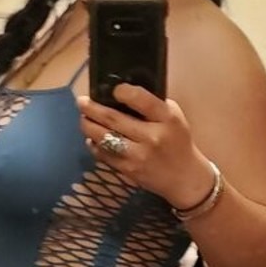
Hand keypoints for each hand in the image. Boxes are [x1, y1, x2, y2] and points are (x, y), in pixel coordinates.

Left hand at [78, 84, 214, 207]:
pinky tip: (91, 138)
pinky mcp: (128, 170)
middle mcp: (151, 137)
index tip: (112, 89)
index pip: (142, 100)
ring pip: (104, 138)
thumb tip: (122, 93)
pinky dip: (94, 145)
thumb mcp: (174, 117)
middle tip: (81, 102)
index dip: (123, 92)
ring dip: (88, 126)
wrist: (184, 177)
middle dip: (92, 108)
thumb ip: (153, 105)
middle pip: (114, 119)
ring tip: (83, 118)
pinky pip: (104, 155)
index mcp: (166, 119)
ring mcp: (138, 156)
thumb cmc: (177, 141)